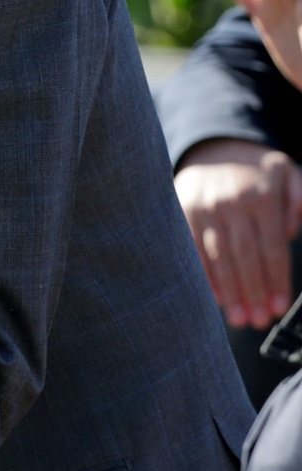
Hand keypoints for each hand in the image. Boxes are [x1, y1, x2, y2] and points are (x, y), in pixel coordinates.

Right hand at [177, 139, 301, 327]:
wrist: (214, 149)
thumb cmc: (258, 170)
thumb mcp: (288, 174)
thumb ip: (299, 199)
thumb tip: (290, 231)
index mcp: (261, 196)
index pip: (271, 247)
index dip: (276, 279)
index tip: (279, 307)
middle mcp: (231, 202)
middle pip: (244, 256)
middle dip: (252, 291)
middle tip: (258, 320)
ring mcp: (203, 207)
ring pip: (217, 256)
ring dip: (228, 291)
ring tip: (238, 318)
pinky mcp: (181, 211)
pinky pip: (192, 249)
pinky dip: (202, 275)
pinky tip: (213, 297)